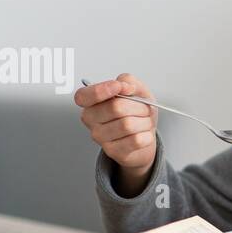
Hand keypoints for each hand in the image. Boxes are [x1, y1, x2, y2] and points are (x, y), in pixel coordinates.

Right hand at [75, 74, 157, 192]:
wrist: (144, 136)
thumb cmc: (136, 113)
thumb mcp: (136, 90)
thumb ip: (128, 81)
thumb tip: (124, 85)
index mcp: (91, 102)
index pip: (84, 96)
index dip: (101, 90)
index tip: (119, 86)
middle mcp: (91, 119)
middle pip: (115, 107)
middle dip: (138, 106)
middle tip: (144, 109)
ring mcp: (100, 137)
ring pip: (127, 125)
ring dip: (145, 121)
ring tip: (145, 122)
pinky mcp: (113, 151)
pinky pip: (136, 140)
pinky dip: (147, 135)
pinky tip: (144, 134)